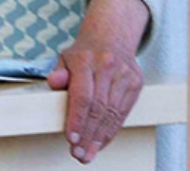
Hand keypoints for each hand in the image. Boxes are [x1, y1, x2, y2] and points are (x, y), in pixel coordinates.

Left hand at [47, 0, 150, 163]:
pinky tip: (102, 142)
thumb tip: (54, 83)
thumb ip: (58, 73)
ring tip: (89, 153)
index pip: (83, 95)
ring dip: (100, 138)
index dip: (77, 120)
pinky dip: (112, 130)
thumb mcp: (65, 58)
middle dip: (87, 135)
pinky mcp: (136, 83)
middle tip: (79, 153)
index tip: (71, 139)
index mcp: (86, 60)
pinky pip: (123, 113)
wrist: (112, 36)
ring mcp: (124, 75)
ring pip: (112, 113)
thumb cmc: (84, 53)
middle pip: (98, 108)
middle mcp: (107, 66)